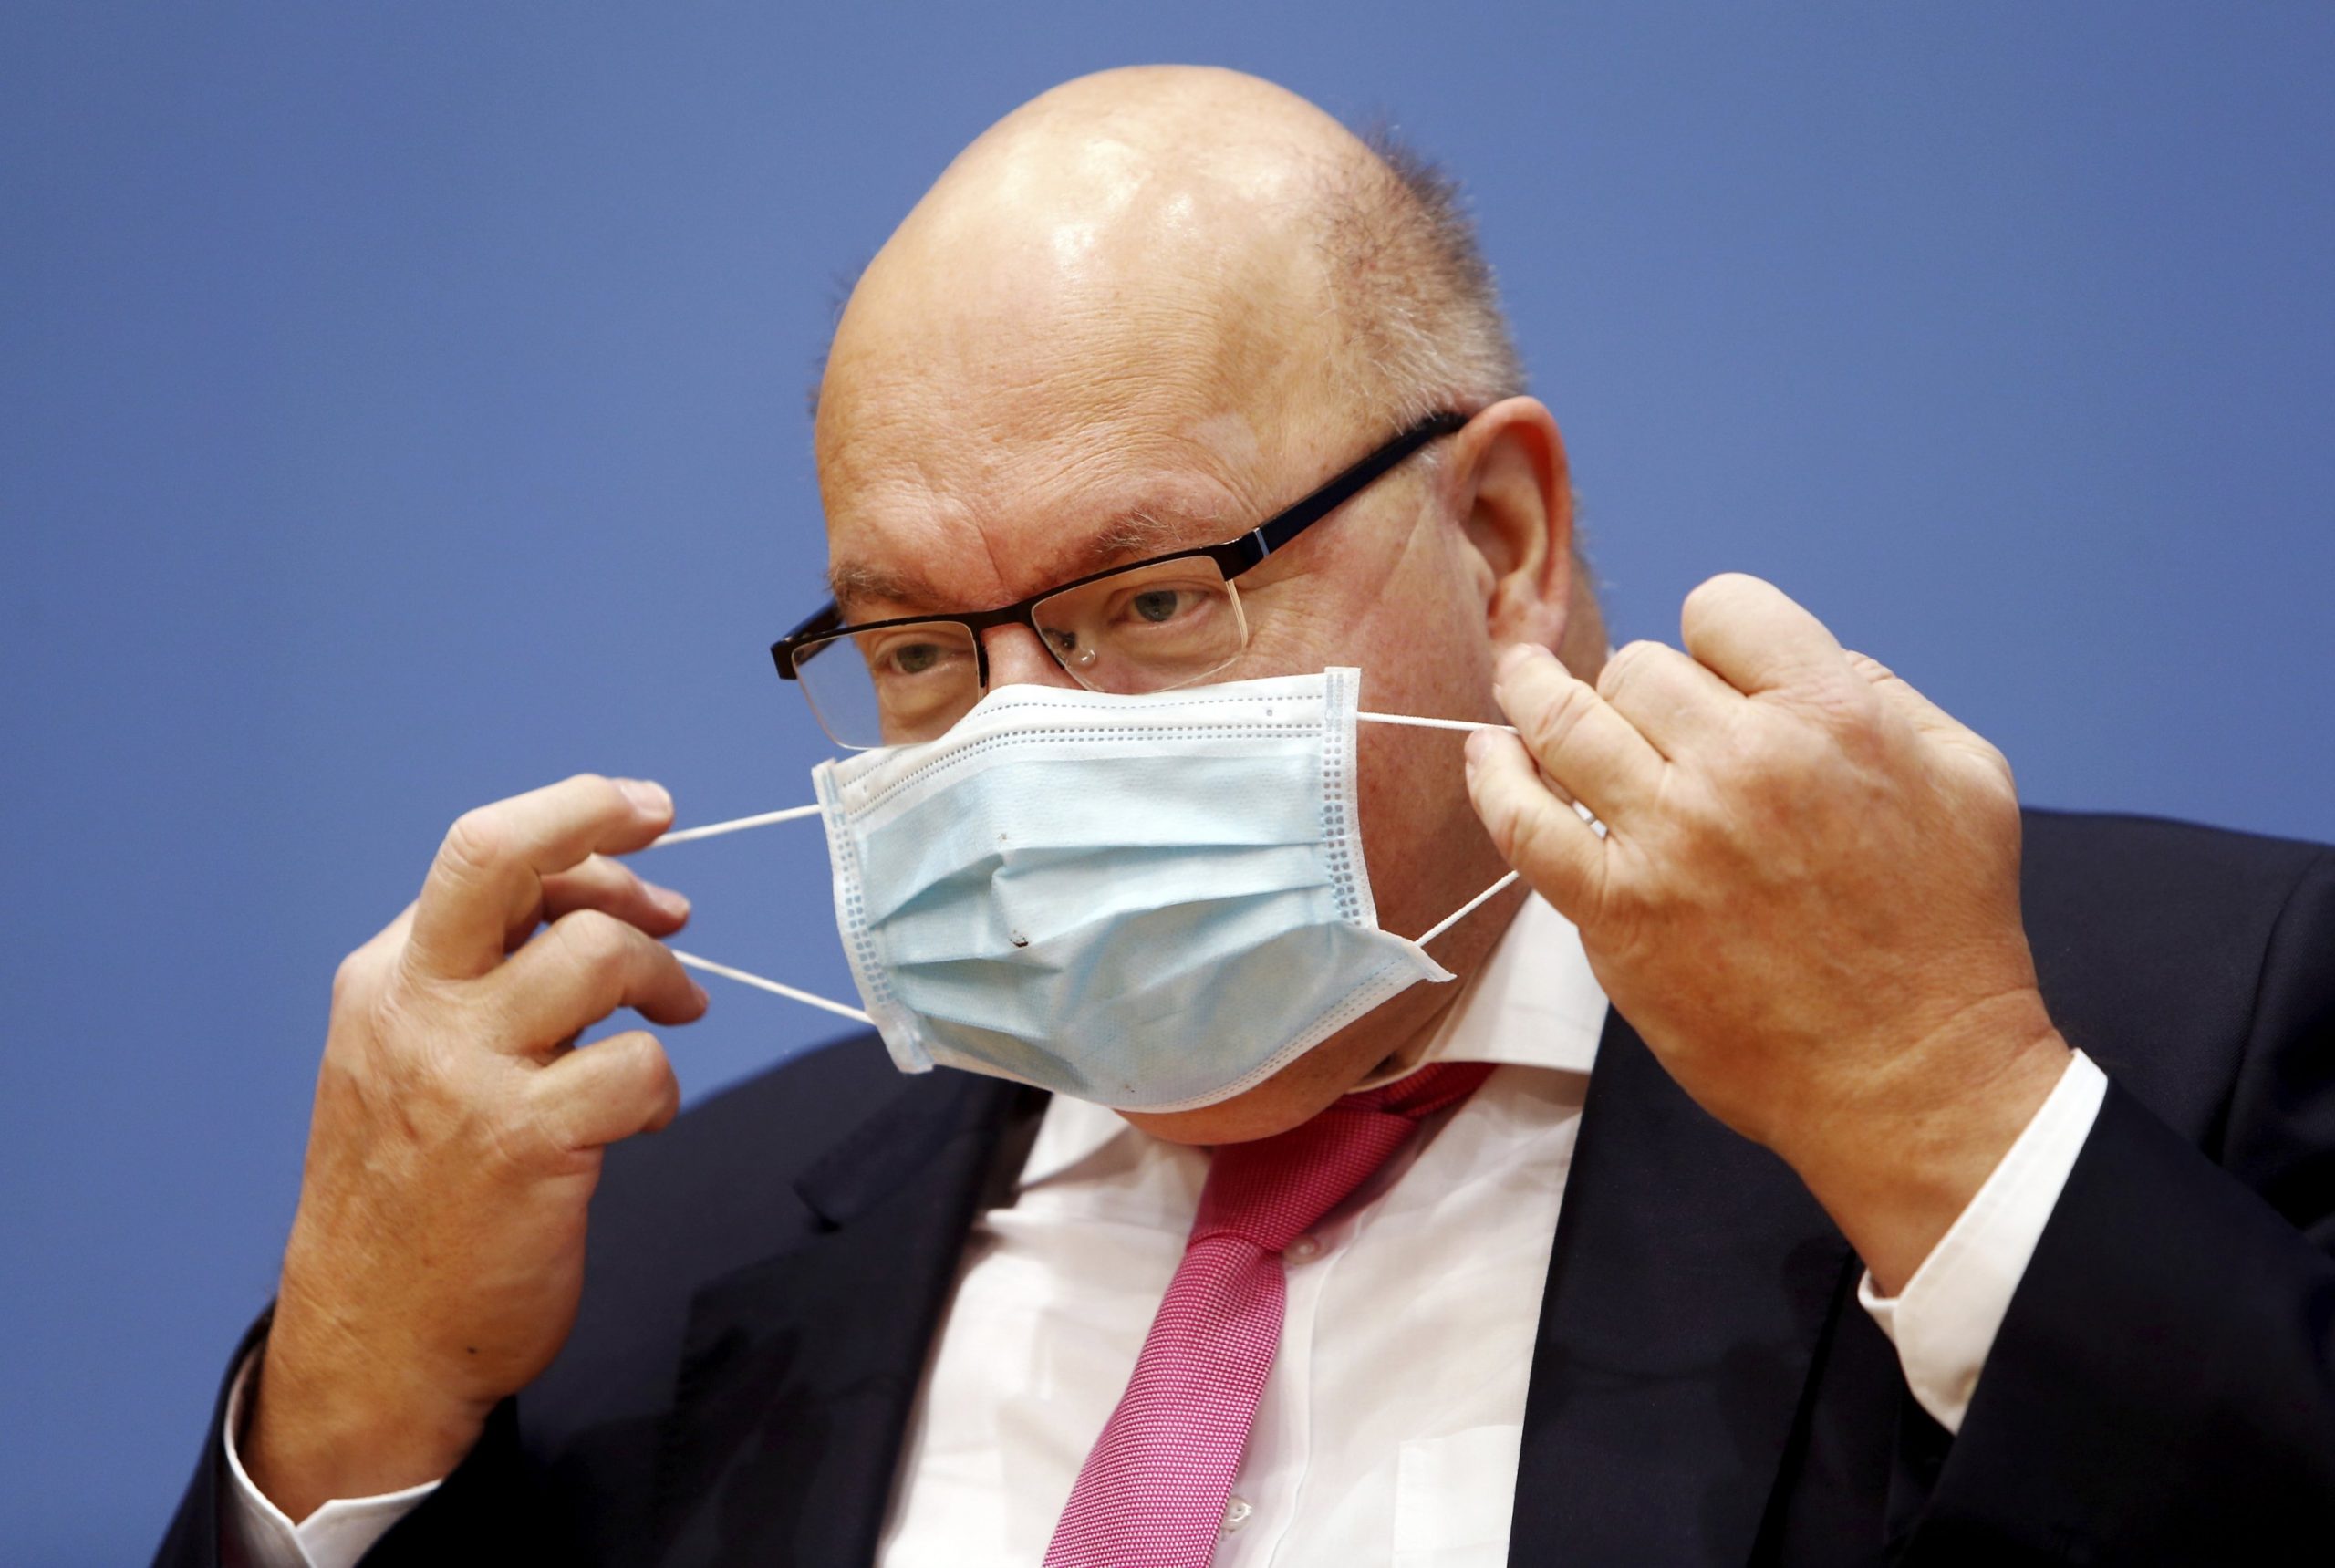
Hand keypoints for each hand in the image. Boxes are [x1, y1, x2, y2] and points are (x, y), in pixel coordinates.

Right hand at [245, 775, 706, 1520]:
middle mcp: (416, 1011)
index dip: (577, 821)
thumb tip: (609, 906)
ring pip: (599, 955)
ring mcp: (466, 1075)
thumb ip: (487, 982)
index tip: (641, 817)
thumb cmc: (413, 1195)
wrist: (373, 1342)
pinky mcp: (526, 1144)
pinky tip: (645, 1116)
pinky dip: (663, 1084)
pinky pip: (639, 1068)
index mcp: (388, 981)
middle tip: (663, 822)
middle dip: (594, 814)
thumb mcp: (412, 1064)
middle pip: (499, 859)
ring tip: (674, 1013)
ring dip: (663, 975)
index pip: (483, 856)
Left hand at [1464, 574, 2070, 1290]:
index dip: (1712, 636)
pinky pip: (1522, 820)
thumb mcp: (1966, 776)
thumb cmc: (1945, 932)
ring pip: (1564, 721)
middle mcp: (1741, 764)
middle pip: (1637, 667)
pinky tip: (1487, 753)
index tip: (1711, 674)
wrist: (1910, 1075)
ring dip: (1533, 693)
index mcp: (1831, 717)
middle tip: (1646, 722)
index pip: (1722, 609)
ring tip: (1517, 680)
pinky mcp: (1617, 910)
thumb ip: (1881, 696)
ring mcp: (1669, 838)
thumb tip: (1790, 663)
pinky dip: (1492, 776)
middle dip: (1639, 685)